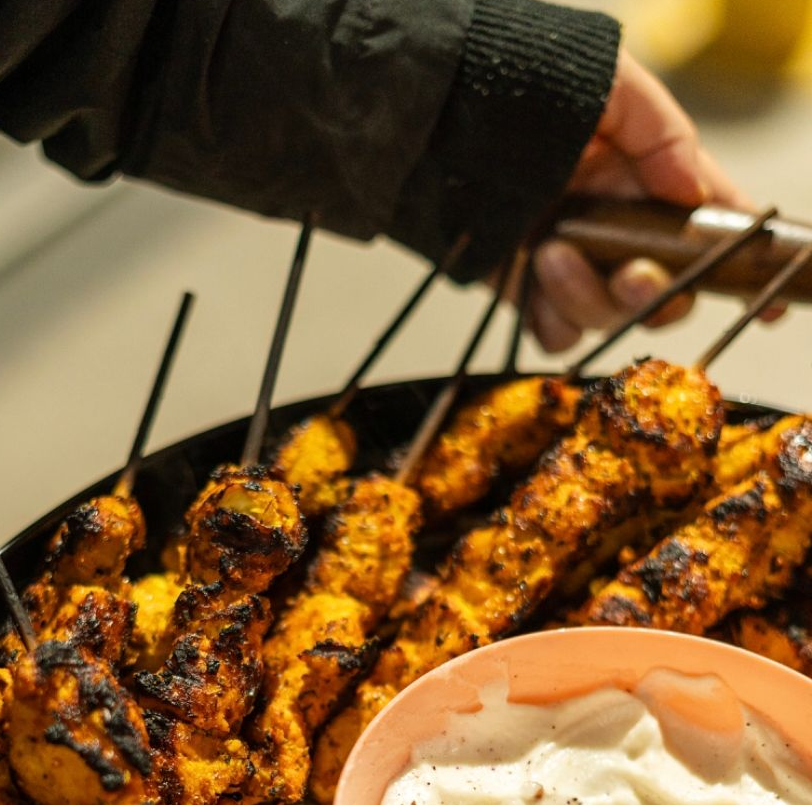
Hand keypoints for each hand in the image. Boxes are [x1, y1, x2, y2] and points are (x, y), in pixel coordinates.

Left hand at [529, 48, 764, 351]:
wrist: (430, 115)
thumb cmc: (516, 80)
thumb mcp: (606, 83)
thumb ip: (662, 133)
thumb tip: (695, 191)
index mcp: (647, 175)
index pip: (708, 222)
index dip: (739, 262)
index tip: (765, 303)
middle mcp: (616, 224)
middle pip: (666, 290)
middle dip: (654, 292)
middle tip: (629, 274)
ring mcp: (573, 260)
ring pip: (609, 316)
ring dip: (588, 297)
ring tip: (549, 252)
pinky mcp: (525, 289)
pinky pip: (556, 332)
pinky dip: (551, 319)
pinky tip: (532, 279)